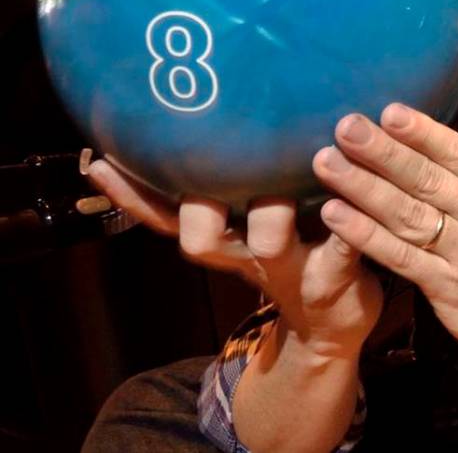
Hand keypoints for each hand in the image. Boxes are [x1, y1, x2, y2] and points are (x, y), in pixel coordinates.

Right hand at [85, 159, 382, 357]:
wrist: (331, 330)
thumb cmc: (289, 259)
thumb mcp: (247, 231)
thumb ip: (227, 192)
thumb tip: (199, 134)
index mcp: (222, 242)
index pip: (164, 219)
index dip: (133, 198)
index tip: (104, 162)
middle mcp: (247, 256)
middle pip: (201, 239)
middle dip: (200, 208)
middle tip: (213, 170)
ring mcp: (290, 269)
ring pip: (268, 242)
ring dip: (273, 208)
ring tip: (294, 163)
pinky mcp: (336, 275)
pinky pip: (338, 251)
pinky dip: (341, 226)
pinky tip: (346, 199)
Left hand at [314, 103, 457, 355]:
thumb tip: (405, 133)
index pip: (457, 153)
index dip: (421, 132)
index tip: (386, 110)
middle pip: (427, 180)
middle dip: (382, 152)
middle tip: (345, 127)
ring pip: (408, 215)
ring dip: (363, 187)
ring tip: (326, 163)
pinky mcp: (446, 287)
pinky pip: (399, 255)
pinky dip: (365, 234)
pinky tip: (334, 215)